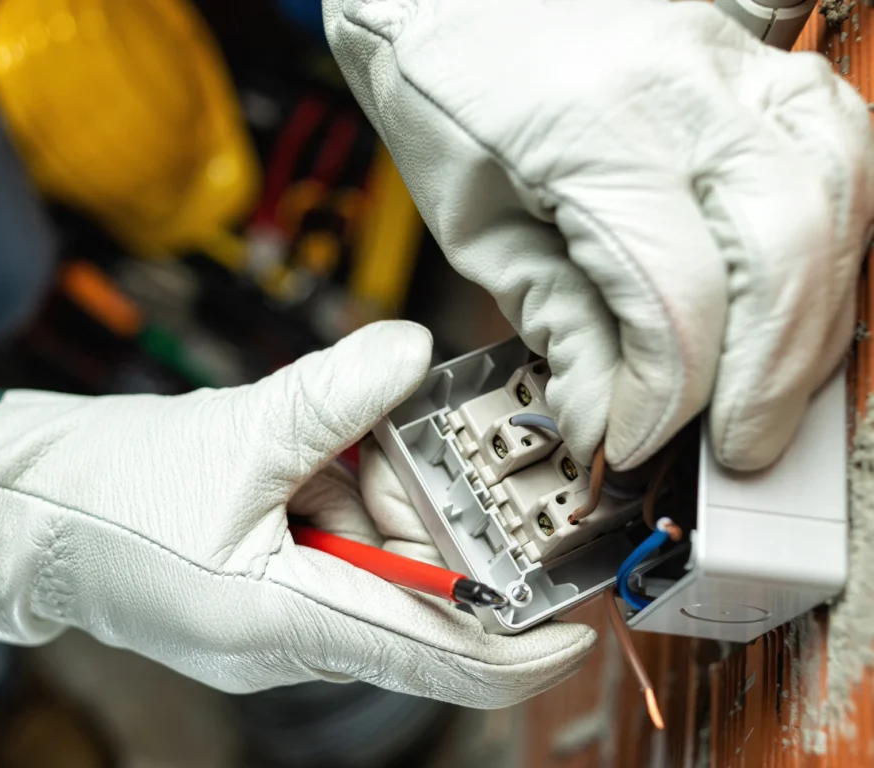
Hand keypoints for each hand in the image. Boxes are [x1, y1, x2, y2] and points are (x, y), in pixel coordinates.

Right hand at [0, 322, 593, 707]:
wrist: (14, 515)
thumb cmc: (102, 497)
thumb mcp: (234, 435)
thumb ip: (334, 396)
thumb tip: (411, 348)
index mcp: (286, 623)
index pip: (440, 657)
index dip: (522, 648)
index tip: (581, 622)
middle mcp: (292, 636)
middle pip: (412, 591)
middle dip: (423, 511)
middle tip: (403, 438)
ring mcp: (275, 615)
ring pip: (373, 558)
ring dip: (370, 490)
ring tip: (323, 439)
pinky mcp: (260, 584)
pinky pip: (332, 543)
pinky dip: (337, 492)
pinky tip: (306, 453)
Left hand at [324, 0, 873, 470]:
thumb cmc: (443, 87)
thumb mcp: (475, 224)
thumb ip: (556, 320)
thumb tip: (611, 414)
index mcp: (587, 129)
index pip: (673, 295)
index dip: (668, 396)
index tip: (638, 443)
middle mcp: (682, 86)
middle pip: (784, 248)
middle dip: (768, 376)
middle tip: (733, 448)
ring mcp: (735, 60)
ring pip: (842, 196)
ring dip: (819, 316)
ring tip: (772, 389)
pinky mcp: (760, 55)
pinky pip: (843, 144)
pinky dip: (840, 235)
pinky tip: (803, 293)